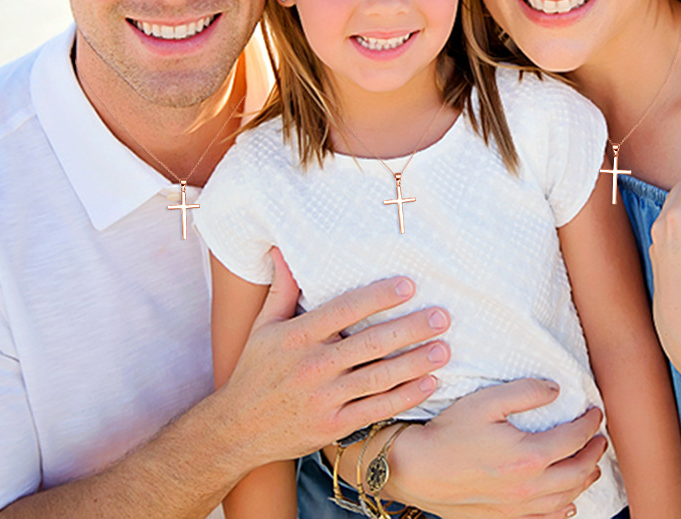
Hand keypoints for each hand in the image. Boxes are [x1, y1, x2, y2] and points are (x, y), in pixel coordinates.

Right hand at [219, 249, 451, 466]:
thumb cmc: (254, 372)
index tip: (409, 284)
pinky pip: (375, 409)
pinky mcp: (332, 427)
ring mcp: (324, 399)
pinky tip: (429, 382)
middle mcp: (313, 366)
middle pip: (370, 344)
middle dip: (409, 329)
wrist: (235, 432)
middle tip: (441, 317)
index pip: (345, 309)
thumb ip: (282, 288)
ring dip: (415, 363)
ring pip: (378, 378)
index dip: (378, 296)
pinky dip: (405, 397)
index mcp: (298, 337)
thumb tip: (282, 249)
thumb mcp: (264, 327)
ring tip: (444, 348)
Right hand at [387, 379, 605, 518]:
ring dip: (584, 479)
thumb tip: (555, 389)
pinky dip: (564, 508)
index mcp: (528, 456)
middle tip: (600, 437)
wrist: (419, 469)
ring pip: (567, 499)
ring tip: (590, 463)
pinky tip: (567, 500)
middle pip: (578, 473)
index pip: (574, 439)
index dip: (590, 424)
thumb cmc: (449, 432)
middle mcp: (529, 487)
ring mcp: (518, 507)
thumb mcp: (486, 400)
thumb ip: (525, 392)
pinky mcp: (506, 517)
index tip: (595, 411)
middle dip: (594, 452)